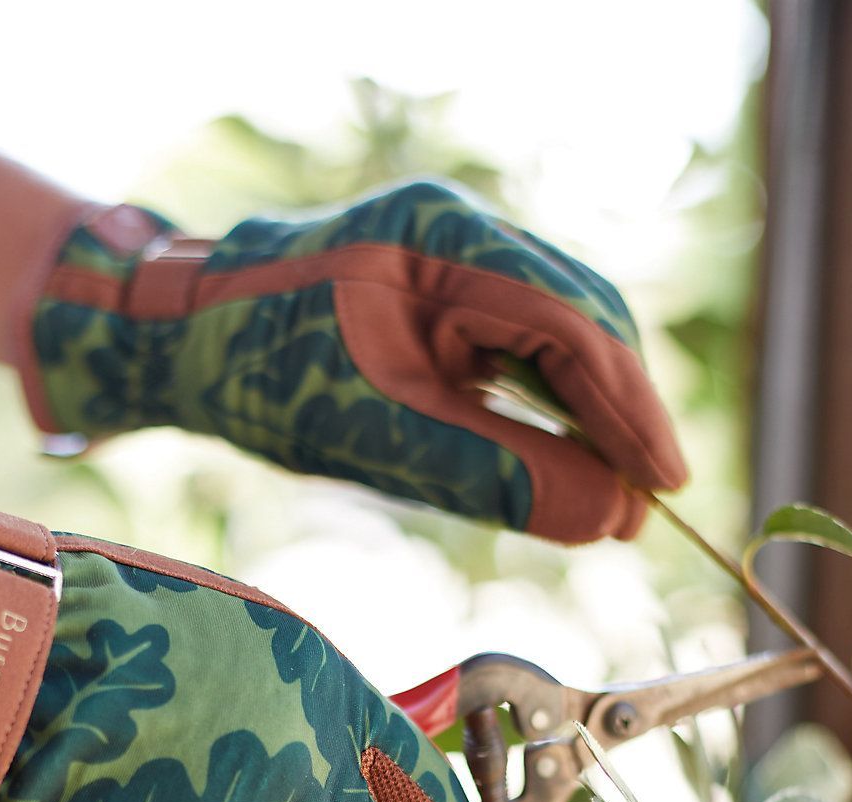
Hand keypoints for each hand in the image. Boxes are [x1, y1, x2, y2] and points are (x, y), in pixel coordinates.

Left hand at [23, 181, 686, 543]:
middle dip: (619, 416)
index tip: (663, 485)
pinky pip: (518, 351)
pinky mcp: (444, 295)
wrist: (187, 341)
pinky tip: (564, 460)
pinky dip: (546, 410)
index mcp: (444, 238)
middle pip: (581, 323)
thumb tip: (602, 517)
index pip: (571, 324)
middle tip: (644, 506)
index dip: (628, 410)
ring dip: (589, 417)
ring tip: (616, 499)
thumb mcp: (374, 432)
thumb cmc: (260, 374)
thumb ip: (490, 472)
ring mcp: (455, 260)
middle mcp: (462, 234)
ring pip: (557, 340)